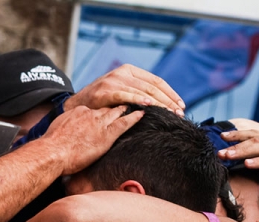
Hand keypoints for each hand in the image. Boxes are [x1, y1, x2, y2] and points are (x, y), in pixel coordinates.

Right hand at [44, 106, 143, 174]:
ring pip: (118, 112)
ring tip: (141, 105)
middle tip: (131, 101)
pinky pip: (124, 123)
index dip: (101, 111)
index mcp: (78, 112)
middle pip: (108, 107)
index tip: (107, 111)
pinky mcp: (106, 135)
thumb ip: (64, 131)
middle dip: (119, 105)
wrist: (53, 152)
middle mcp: (90, 114)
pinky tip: (142, 114)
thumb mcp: (57, 132)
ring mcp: (99, 123)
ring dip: (130, 108)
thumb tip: (63, 138)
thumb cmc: (51, 148)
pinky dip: (134, 118)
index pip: (94, 109)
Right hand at [64, 64, 184, 114]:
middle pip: (153, 86)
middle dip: (168, 101)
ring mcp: (114, 80)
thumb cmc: (102, 103)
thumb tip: (164, 105)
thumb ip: (138, 93)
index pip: (156, 80)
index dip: (171, 93)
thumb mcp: (122, 93)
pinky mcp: (106, 90)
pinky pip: (126, 95)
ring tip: (170, 113)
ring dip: (159, 103)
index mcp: (130, 70)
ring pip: (143, 90)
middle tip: (179, 113)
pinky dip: (139, 99)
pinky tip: (149, 105)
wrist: (77, 105)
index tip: (182, 106)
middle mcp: (123, 72)